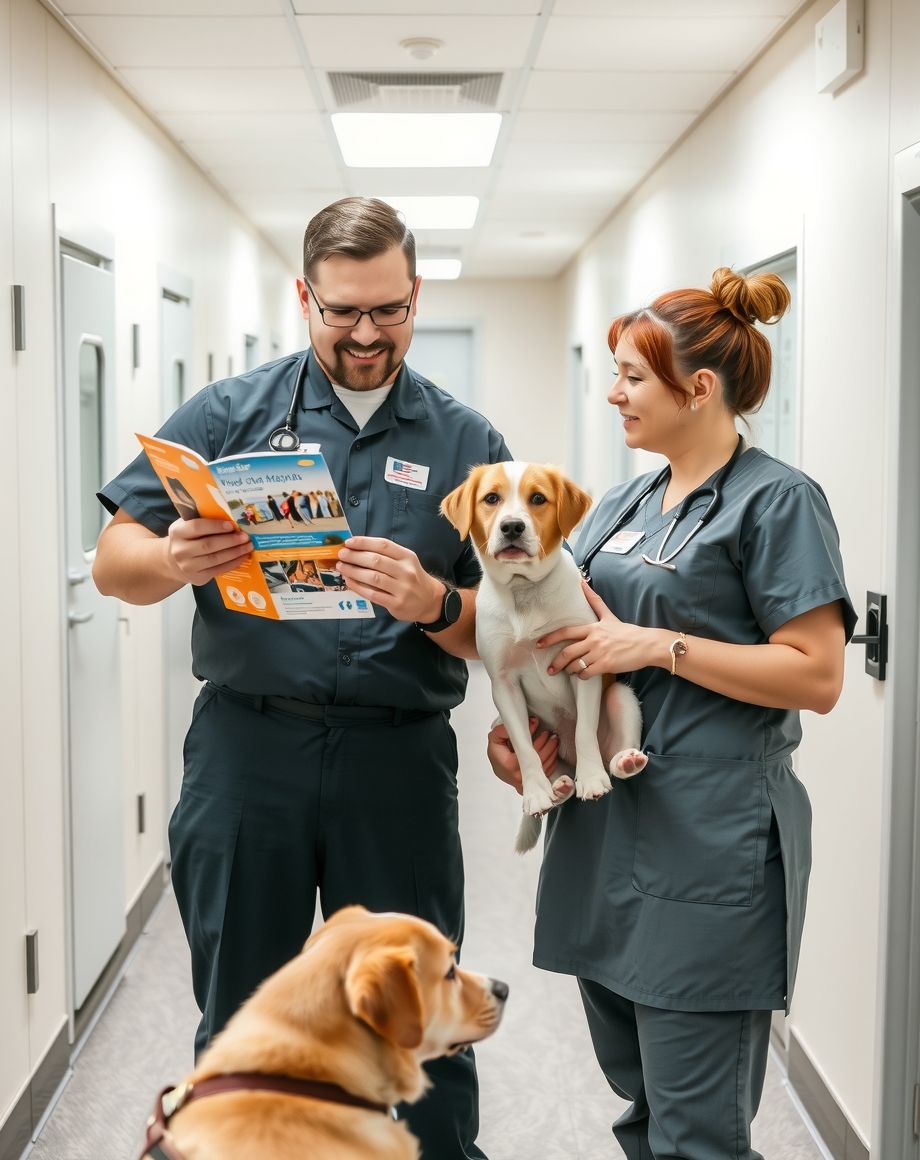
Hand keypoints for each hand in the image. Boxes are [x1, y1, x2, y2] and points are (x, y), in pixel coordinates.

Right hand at [167, 518, 250, 585]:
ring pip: (215, 559)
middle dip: (230, 540)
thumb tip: (231, 517)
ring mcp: (188, 566)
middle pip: (208, 545)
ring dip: (235, 552)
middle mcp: (180, 550)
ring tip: (248, 546)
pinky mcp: (198, 578)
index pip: (197, 527)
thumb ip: (203, 521)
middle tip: (245, 537)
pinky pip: (219, 570)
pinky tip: (242, 557)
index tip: (231, 525)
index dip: (215, 526)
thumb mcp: (188, 526)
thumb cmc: (187, 539)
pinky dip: (233, 563)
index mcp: (177, 532)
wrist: (174, 562)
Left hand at [336, 536, 444, 621]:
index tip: (349, 542)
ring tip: (342, 567)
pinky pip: (373, 594)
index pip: (383, 545)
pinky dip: (358, 587)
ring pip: (373, 577)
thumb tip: (357, 549)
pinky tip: (349, 582)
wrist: (430, 601)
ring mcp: (402, 589)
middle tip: (342, 555)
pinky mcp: (396, 604)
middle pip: (376, 561)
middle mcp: (406, 571)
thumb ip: (386, 556)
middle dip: (355, 556)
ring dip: (354, 571)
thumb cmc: (412, 578)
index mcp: (407, 557)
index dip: (364, 542)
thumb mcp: (406, 562)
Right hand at [487, 718, 558, 795]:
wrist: (497, 765)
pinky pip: (545, 774)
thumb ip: (507, 729)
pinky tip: (553, 753)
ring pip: (544, 767)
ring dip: (552, 753)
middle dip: (549, 746)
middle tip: (553, 736)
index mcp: (510, 765)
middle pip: (540, 761)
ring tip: (555, 741)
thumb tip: (531, 723)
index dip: (539, 742)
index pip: (529, 753)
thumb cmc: (496, 753)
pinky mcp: (531, 783)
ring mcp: (525, 782)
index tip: (544, 732)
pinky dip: (551, 762)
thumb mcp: (495, 737)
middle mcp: (518, 776)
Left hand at [538, 581, 668, 677]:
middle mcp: (593, 640)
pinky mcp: (606, 665)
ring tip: (570, 671)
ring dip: (570, 670)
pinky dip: (582, 676)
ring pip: (576, 665)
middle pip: (567, 652)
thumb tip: (582, 581)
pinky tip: (584, 675)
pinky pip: (587, 673)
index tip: (539, 644)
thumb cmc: (627, 632)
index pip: (566, 632)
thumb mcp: (609, 615)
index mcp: (592, 628)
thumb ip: (594, 601)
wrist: (647, 644)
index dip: (550, 638)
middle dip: (556, 663)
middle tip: (550, 669)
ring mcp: (599, 653)